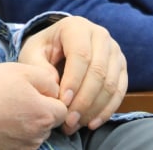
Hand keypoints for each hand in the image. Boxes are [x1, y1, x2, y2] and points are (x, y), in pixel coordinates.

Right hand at [0, 62, 68, 149]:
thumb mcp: (21, 71)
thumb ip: (47, 79)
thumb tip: (56, 89)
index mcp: (44, 115)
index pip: (63, 109)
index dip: (52, 97)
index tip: (35, 90)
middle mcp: (36, 136)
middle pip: (49, 122)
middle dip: (40, 110)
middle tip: (17, 97)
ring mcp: (22, 148)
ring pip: (34, 133)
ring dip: (26, 122)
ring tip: (5, 108)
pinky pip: (19, 142)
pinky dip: (13, 133)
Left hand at [18, 16, 127, 133]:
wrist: (58, 47)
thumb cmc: (43, 51)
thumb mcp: (32, 54)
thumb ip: (39, 68)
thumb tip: (57, 89)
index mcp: (76, 27)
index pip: (81, 55)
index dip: (73, 81)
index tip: (61, 103)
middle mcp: (100, 35)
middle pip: (99, 71)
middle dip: (84, 100)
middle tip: (68, 121)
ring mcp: (114, 50)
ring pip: (111, 83)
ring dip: (94, 109)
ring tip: (75, 125)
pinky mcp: (121, 66)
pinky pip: (120, 91)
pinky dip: (107, 110)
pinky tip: (92, 123)